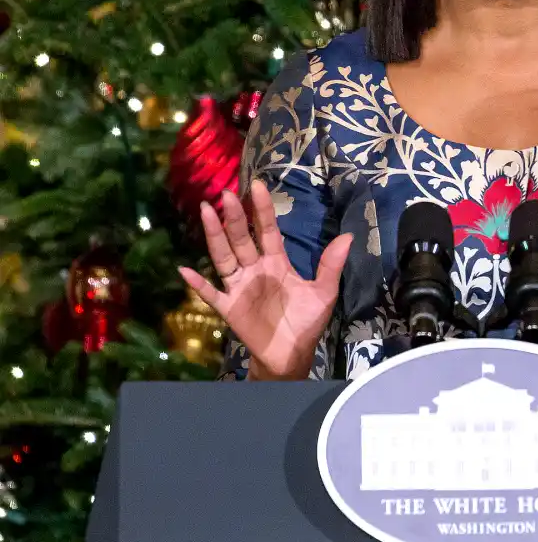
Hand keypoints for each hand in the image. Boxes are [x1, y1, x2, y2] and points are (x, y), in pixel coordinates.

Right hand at [178, 179, 352, 380]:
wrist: (293, 355)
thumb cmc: (307, 321)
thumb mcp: (324, 292)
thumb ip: (331, 265)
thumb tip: (349, 236)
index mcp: (277, 261)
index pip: (268, 230)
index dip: (262, 209)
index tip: (256, 186)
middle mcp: (255, 268)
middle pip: (242, 238)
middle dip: (235, 217)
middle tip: (227, 194)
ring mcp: (240, 286)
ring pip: (224, 256)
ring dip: (215, 235)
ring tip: (206, 211)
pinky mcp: (229, 308)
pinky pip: (211, 294)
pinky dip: (198, 283)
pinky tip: (185, 270)